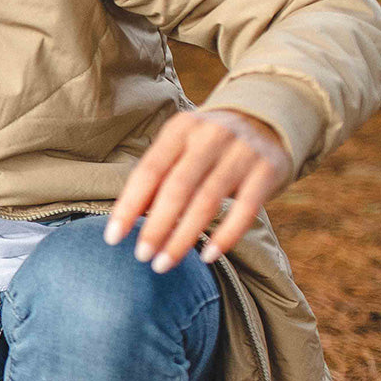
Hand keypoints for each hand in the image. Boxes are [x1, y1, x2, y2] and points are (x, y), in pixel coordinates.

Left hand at [104, 109, 293, 271]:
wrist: (268, 117)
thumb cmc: (209, 143)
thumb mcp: (181, 146)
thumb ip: (158, 176)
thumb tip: (129, 218)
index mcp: (181, 129)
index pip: (149, 171)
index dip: (128, 205)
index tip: (112, 238)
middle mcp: (210, 137)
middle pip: (177, 188)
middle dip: (156, 226)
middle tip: (141, 256)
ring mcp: (242, 152)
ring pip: (207, 201)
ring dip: (183, 238)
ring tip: (164, 263)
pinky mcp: (268, 170)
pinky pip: (246, 210)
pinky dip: (225, 236)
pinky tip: (207, 256)